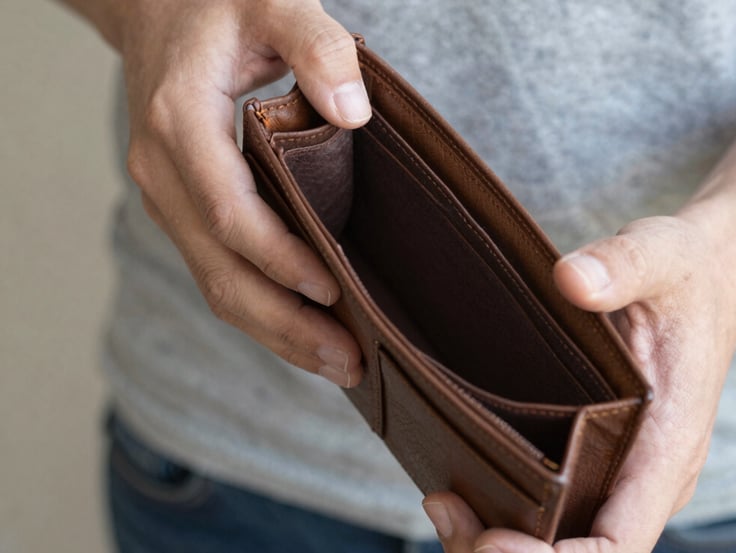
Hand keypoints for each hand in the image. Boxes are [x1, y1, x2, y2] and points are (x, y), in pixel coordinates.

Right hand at [106, 0, 370, 385]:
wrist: (157, 11)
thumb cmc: (217, 7)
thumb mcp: (274, 4)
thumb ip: (317, 49)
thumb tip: (353, 113)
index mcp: (180, 125)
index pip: (229, 213)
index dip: (281, 259)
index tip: (334, 289)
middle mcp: (163, 174)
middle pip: (220, 272)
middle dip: (284, 324)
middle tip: (348, 360)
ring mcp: (167, 199)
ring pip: (216, 284)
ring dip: (274, 331)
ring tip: (336, 361)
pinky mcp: (182, 211)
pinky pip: (217, 272)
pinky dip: (260, 309)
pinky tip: (302, 329)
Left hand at [423, 212, 735, 552]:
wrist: (701, 276)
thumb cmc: (684, 272)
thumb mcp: (659, 254)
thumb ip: (623, 266)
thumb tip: (573, 281)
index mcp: (667, 445)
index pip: (618, 543)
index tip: (495, 535)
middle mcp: (644, 474)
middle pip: (579, 552)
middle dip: (508, 552)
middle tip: (446, 513)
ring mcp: (622, 469)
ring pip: (563, 538)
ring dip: (499, 538)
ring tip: (443, 505)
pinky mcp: (600, 455)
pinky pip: (557, 507)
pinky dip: (508, 511)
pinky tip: (462, 488)